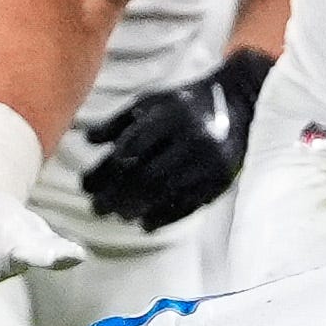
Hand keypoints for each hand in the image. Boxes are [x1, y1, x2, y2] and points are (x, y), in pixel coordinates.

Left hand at [81, 50, 267, 229]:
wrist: (240, 104)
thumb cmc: (186, 103)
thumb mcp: (152, 102)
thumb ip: (119, 122)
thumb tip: (86, 140)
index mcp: (172, 113)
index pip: (131, 148)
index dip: (105, 170)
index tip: (86, 185)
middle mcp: (193, 137)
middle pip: (146, 175)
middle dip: (116, 195)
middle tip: (97, 208)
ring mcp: (210, 161)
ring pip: (166, 193)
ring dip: (137, 209)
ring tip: (118, 215)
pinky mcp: (221, 180)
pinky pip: (188, 205)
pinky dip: (164, 217)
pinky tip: (145, 224)